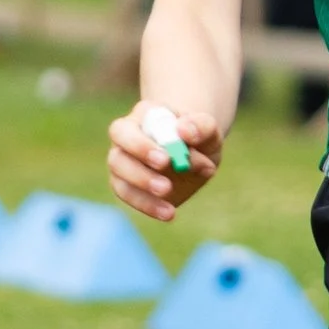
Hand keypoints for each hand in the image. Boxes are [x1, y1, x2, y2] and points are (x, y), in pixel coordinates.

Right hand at [107, 104, 223, 223]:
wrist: (198, 154)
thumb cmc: (200, 137)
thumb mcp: (209, 130)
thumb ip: (201, 126)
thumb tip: (184, 131)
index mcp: (145, 115)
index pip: (130, 126)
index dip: (143, 144)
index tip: (166, 159)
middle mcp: (127, 136)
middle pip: (119, 152)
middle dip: (140, 171)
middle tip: (165, 186)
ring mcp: (123, 161)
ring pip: (119, 176)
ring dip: (143, 190)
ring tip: (169, 199)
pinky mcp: (126, 184)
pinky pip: (128, 195)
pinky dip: (148, 206)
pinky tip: (169, 213)